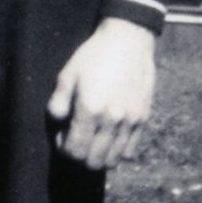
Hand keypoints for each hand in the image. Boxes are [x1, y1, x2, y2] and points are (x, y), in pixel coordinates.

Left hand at [47, 18, 155, 168]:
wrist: (128, 41)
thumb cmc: (93, 56)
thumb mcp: (67, 75)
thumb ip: (58, 103)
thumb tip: (58, 124)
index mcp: (90, 109)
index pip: (74, 151)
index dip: (64, 149)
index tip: (63, 136)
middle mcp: (112, 119)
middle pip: (93, 161)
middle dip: (80, 156)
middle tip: (76, 139)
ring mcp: (130, 121)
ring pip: (113, 160)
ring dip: (99, 156)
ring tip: (92, 140)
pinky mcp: (143, 118)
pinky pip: (130, 151)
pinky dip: (117, 151)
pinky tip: (109, 137)